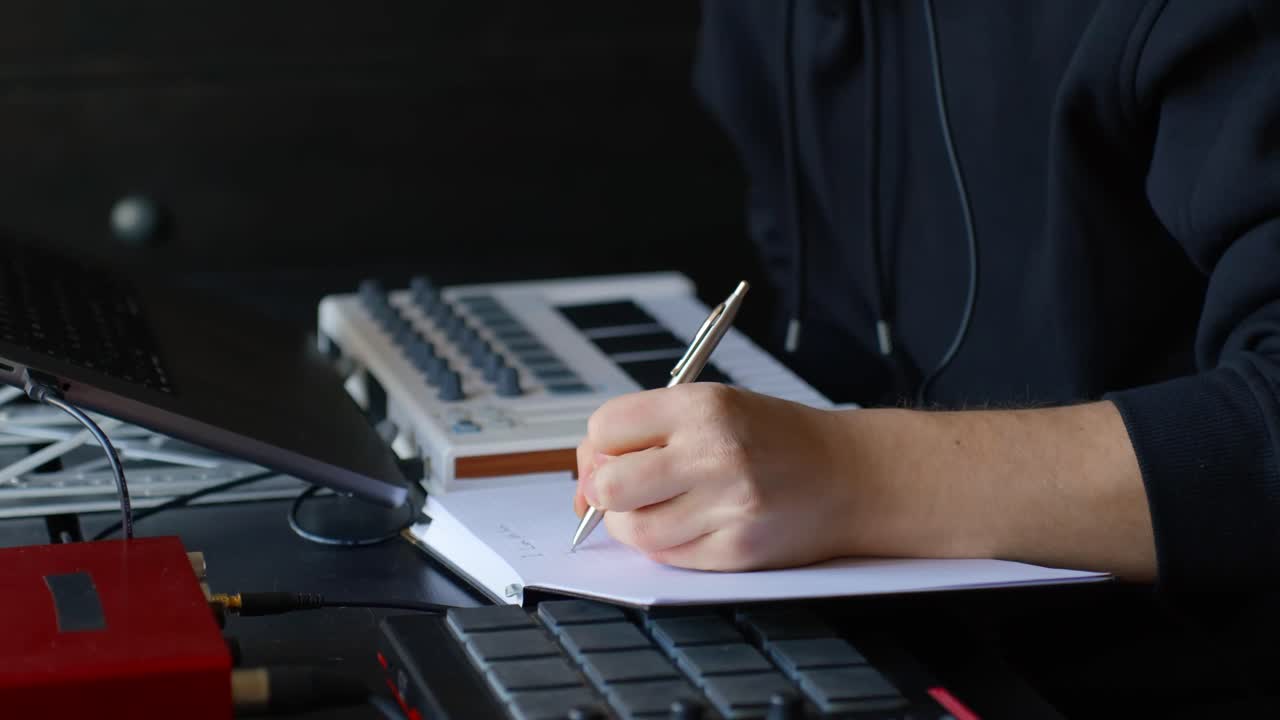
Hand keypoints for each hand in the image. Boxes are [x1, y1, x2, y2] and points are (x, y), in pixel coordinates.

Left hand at [573, 383, 861, 570]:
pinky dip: (666, 545)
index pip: (607, 428)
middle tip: (624, 489)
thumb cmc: (780, 440)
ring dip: (633, 523)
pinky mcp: (736, 550)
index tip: (610, 455)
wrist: (853, 476)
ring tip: (662, 507)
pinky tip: (691, 524)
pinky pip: (668, 556)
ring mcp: (726, 505)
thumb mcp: (718, 406)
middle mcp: (714, 452)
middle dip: (604, 491)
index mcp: (704, 406)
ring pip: (633, 529)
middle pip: (609, 485)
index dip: (599, 447)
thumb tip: (586, 476)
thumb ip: (651, 431)